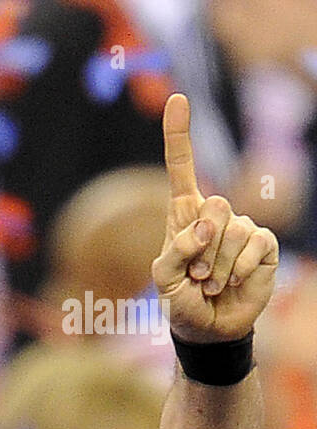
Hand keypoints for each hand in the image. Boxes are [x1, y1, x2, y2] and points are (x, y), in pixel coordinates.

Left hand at [153, 93, 277, 343]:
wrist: (207, 329)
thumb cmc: (181, 300)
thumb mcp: (164, 278)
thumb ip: (177, 249)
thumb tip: (207, 225)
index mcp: (183, 215)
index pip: (182, 168)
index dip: (179, 135)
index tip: (178, 99)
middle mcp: (215, 215)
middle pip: (215, 205)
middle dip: (203, 247)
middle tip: (197, 275)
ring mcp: (241, 228)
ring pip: (234, 230)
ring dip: (218, 266)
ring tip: (211, 283)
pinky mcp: (263, 246)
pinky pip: (256, 245)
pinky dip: (240, 269)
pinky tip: (232, 283)